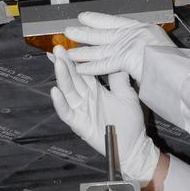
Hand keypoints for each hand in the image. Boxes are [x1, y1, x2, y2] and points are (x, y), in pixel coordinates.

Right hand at [51, 48, 159, 181]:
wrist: (133, 145)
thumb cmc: (131, 122)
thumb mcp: (127, 94)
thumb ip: (119, 78)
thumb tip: (117, 58)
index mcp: (96, 90)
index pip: (82, 71)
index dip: (75, 59)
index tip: (69, 45)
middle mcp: (86, 98)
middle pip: (72, 78)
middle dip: (64, 63)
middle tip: (58, 48)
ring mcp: (81, 110)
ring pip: (68, 91)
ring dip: (61, 77)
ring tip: (57, 62)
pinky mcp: (79, 124)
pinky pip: (66, 112)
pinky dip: (60, 103)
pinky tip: (55, 91)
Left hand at [63, 12, 171, 82]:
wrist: (181, 70)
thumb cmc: (175, 64)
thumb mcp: (159, 49)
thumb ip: (143, 50)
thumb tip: (133, 55)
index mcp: (143, 28)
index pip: (115, 22)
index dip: (97, 20)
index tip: (84, 17)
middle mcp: (134, 33)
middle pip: (103, 32)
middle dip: (84, 32)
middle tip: (69, 31)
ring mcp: (129, 44)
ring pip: (100, 48)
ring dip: (82, 50)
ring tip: (67, 51)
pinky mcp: (126, 57)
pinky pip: (104, 64)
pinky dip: (91, 67)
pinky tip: (79, 67)